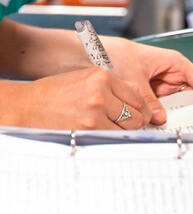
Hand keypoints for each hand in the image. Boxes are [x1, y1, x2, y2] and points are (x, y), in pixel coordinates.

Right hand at [10, 67, 151, 129]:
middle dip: (139, 120)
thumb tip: (137, 100)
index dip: (143, 107)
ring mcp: (96, 111)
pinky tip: (105, 133)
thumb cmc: (56, 93)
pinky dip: (114, 137)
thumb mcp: (87, 79)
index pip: (138, 95)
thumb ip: (113, 87)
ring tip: (115, 128)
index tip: (142, 113)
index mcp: (103, 76)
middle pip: (138, 113)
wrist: (28, 106)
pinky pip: (114, 136)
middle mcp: (102, 92)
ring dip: (126, 131)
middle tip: (134, 124)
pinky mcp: (89, 128)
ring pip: (129, 127)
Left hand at [103, 37, 192, 124]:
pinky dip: (160, 116)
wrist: (85, 54)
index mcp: (173, 62)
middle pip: (190, 95)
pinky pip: (160, 108)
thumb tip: (158, 118)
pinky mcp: (148, 94)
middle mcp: (169, 74)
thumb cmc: (111, 54)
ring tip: (181, 128)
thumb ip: (147, 100)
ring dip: (175, 115)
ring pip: (175, 104)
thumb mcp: (132, 78)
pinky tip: (160, 126)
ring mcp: (159, 85)